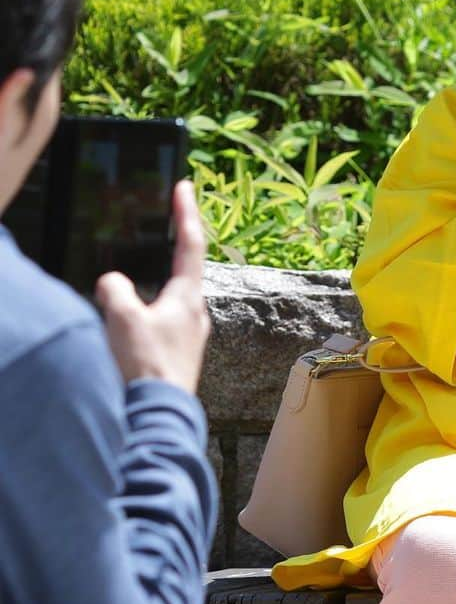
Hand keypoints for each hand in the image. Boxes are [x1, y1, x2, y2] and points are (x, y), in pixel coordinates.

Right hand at [96, 180, 209, 395]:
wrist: (158, 416)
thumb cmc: (147, 368)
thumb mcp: (122, 319)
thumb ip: (116, 290)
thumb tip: (113, 284)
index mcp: (187, 298)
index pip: (190, 245)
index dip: (186, 213)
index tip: (185, 187)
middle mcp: (194, 315)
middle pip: (184, 269)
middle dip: (172, 246)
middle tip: (164, 222)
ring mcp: (187, 336)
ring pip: (169, 298)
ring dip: (155, 282)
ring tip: (137, 273)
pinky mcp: (175, 355)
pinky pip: (159, 321)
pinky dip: (146, 310)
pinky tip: (131, 320)